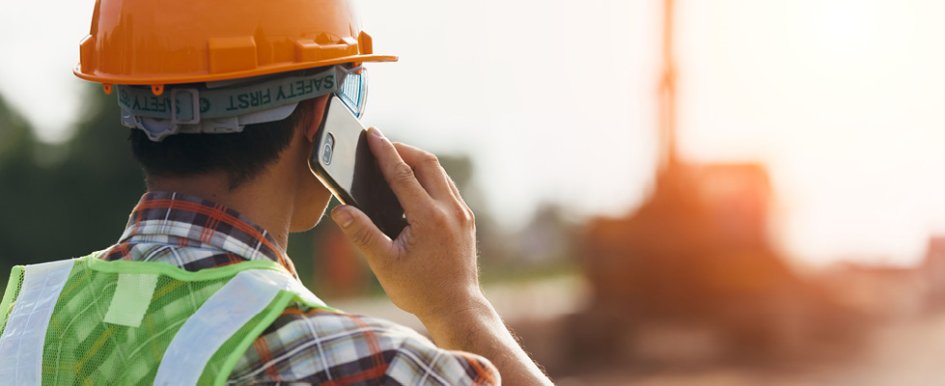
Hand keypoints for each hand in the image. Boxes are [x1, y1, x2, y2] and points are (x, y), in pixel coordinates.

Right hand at [330, 127, 484, 321]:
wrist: (457, 308)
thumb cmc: (420, 290)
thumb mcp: (385, 265)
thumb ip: (362, 235)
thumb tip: (340, 210)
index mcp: (429, 218)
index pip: (403, 173)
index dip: (384, 151)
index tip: (371, 133)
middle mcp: (451, 210)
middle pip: (427, 163)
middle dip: (402, 150)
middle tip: (381, 145)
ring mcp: (462, 214)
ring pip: (440, 174)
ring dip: (418, 162)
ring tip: (394, 161)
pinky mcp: (467, 220)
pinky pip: (448, 187)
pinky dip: (430, 178)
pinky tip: (414, 185)